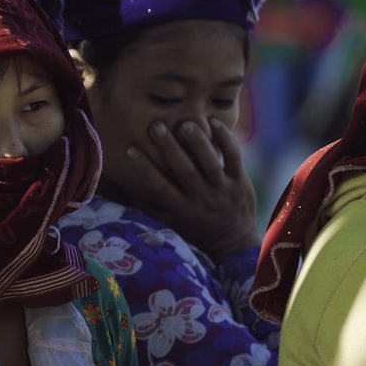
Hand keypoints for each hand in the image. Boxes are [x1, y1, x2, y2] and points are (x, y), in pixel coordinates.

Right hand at [121, 117, 261, 260]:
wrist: (235, 243)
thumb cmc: (197, 230)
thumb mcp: (172, 224)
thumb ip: (151, 207)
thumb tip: (125, 188)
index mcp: (182, 209)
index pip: (159, 187)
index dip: (144, 169)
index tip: (130, 150)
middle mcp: (201, 198)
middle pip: (184, 170)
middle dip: (169, 148)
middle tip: (156, 126)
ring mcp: (223, 189)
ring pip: (210, 162)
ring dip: (197, 142)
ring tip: (184, 124)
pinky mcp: (240, 181)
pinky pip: (233, 157)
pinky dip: (225, 139)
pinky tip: (214, 122)